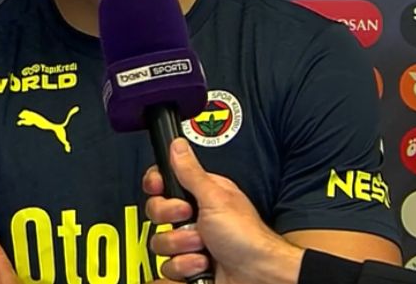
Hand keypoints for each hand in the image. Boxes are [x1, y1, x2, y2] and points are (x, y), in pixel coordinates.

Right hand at [143, 138, 302, 283]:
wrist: (258, 276)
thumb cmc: (246, 236)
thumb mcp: (215, 198)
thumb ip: (191, 172)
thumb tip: (178, 145)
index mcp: (201, 195)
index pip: (165, 183)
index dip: (157, 186)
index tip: (159, 189)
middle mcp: (194, 217)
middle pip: (157, 214)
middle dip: (173, 222)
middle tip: (192, 221)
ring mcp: (191, 243)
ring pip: (161, 243)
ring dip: (183, 249)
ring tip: (204, 248)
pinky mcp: (189, 265)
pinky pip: (167, 267)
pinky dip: (184, 268)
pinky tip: (203, 265)